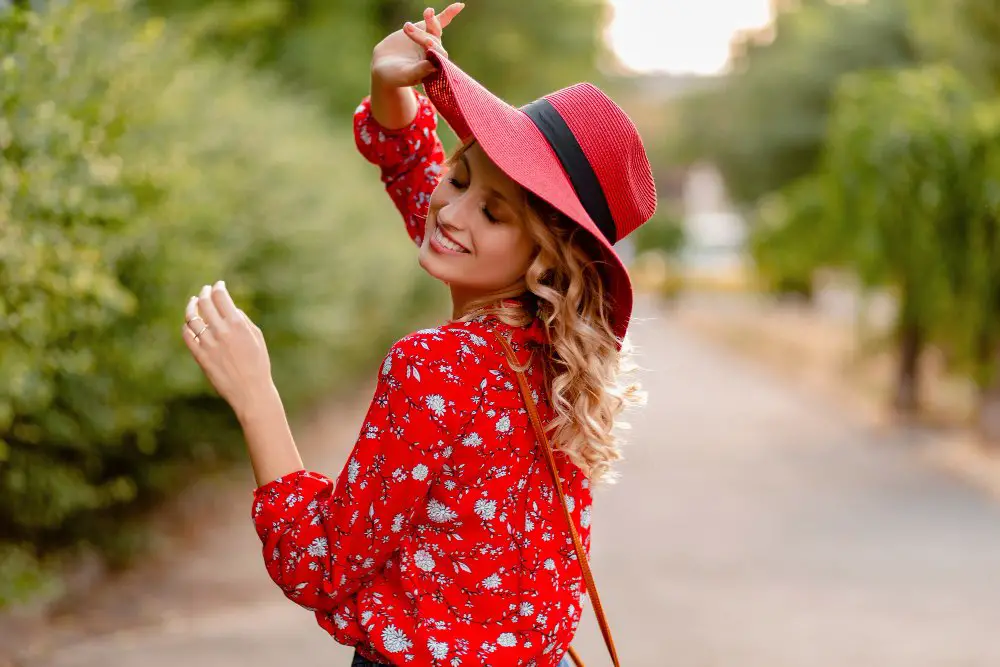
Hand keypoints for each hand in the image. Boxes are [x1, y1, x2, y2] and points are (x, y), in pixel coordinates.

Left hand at [182, 281, 273, 419]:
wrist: (250, 391)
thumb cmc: (258, 364)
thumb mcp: (257, 338)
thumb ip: (244, 320)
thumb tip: (231, 309)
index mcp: (238, 324)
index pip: (221, 297)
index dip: (218, 287)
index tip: (218, 285)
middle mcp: (221, 331)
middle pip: (205, 303)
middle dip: (204, 293)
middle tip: (205, 291)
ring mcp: (208, 343)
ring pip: (192, 317)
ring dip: (191, 307)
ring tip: (193, 303)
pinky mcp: (200, 356)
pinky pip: (187, 335)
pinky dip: (187, 326)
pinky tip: (190, 324)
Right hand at [371, 3, 464, 88]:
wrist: (385, 65)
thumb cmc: (395, 75)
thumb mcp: (404, 75)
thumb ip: (418, 71)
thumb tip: (432, 66)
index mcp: (433, 68)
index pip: (438, 57)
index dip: (435, 50)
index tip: (427, 45)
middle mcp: (435, 55)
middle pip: (435, 42)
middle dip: (422, 35)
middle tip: (406, 29)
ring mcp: (431, 42)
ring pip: (436, 30)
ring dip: (432, 21)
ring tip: (427, 13)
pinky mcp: (426, 30)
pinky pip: (441, 21)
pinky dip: (449, 13)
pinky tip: (459, 6)